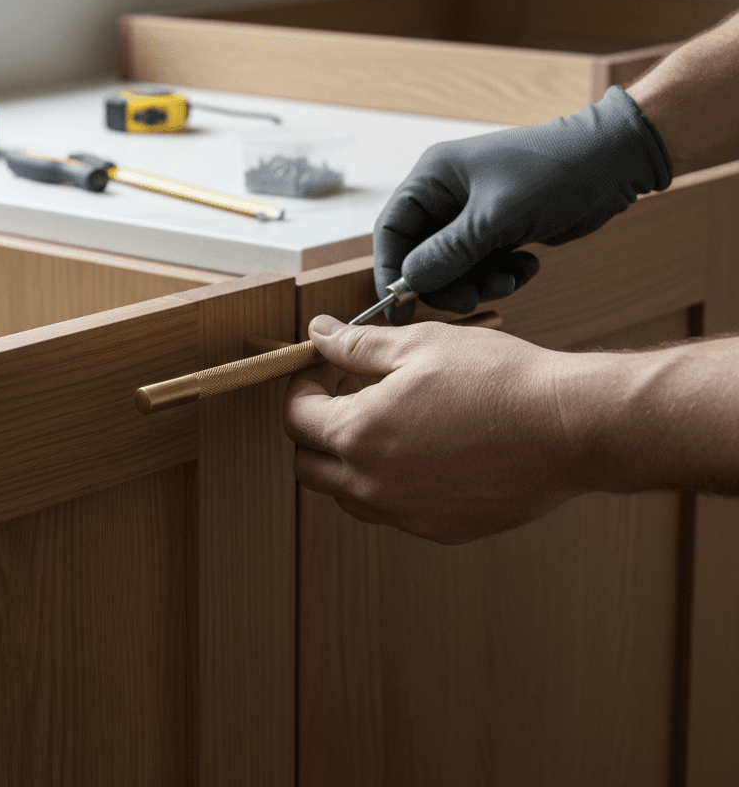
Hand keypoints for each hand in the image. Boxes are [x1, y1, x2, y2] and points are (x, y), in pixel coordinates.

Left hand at [283, 315, 582, 544]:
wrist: (567, 428)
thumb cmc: (497, 381)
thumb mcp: (418, 346)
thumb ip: (356, 345)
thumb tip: (318, 334)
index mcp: (358, 436)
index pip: (295, 419)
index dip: (303, 386)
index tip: (326, 369)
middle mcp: (374, 486)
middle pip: (308, 465)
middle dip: (315, 428)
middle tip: (348, 393)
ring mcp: (406, 514)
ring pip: (347, 495)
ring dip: (348, 460)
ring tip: (387, 420)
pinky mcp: (440, 529)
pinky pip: (392, 510)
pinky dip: (388, 483)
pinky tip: (422, 449)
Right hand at [373, 85, 672, 322]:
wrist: (613, 163)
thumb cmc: (553, 173)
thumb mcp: (496, 217)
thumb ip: (448, 253)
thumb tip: (409, 283)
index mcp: (433, 177)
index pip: (391, 229)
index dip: (391, 270)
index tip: (398, 309)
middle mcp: (446, 196)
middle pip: (420, 256)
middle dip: (445, 283)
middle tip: (471, 301)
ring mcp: (472, 215)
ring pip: (453, 268)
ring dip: (479, 282)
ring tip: (511, 278)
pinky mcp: (498, 231)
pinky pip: (482, 268)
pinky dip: (501, 275)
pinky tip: (528, 265)